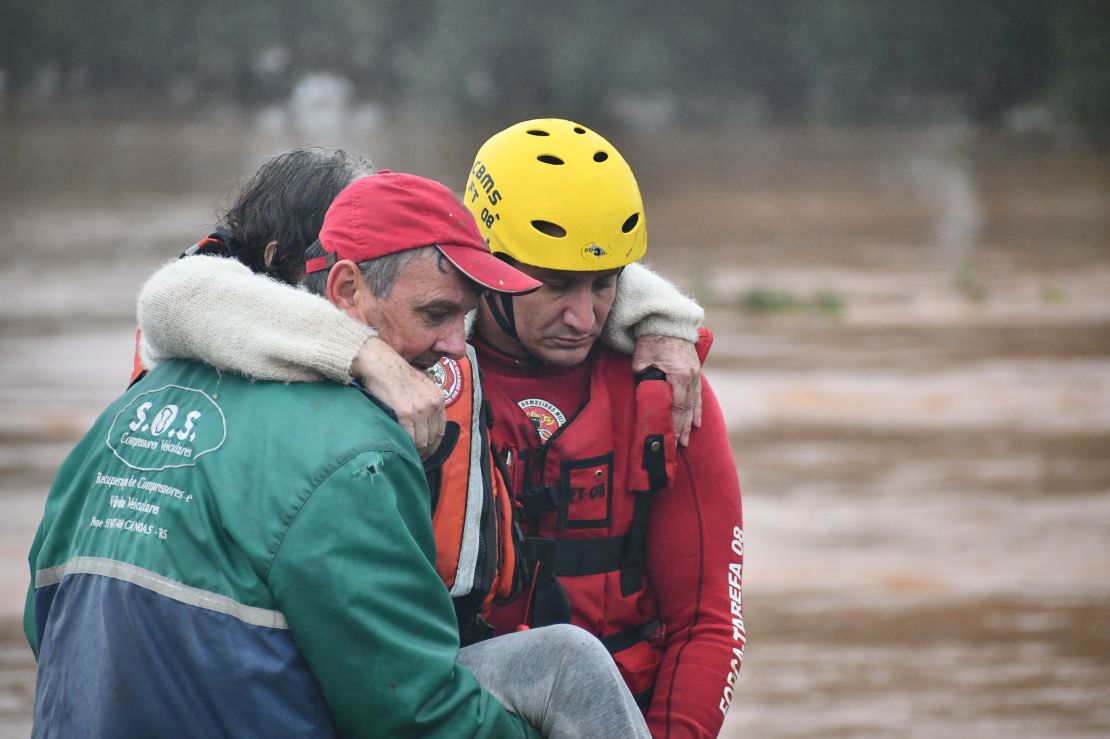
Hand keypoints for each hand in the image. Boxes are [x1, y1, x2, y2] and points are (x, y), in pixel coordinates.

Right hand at [350, 338, 446, 458]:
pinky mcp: (405, 413)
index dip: (435, 444)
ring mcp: (420, 409)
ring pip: (422, 441)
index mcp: (439, 398)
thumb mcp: (422, 384)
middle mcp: (432, 404)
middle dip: (425, 451)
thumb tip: (426, 422)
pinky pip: (409, 437)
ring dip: (416, 451)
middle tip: (416, 458)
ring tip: (408, 456)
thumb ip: (427, 401)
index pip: (441, 429)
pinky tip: (401, 449)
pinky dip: (406, 446)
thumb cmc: (396, 374)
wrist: (381, 364)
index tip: (427, 451)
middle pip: (432, 438)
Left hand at [631, 335, 702, 446]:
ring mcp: (695, 374)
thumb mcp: (641, 358)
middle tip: (678, 446)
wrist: (667, 322)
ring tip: (686, 440)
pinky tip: (697, 422)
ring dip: (690, 422)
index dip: (674, 424)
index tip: (670, 439)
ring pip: (694, 403)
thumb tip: (643, 393)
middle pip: (687, 409)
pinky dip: (697, 409)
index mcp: (678, 374)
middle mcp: (690, 377)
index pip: (677, 406)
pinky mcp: (695, 371)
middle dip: (682, 429)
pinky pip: (698, 395)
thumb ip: (642, 376)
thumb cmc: (652, 339)